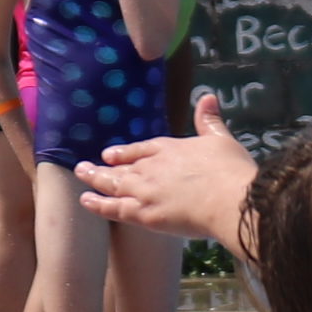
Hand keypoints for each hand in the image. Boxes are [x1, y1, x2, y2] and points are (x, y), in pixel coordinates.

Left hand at [77, 91, 255, 243]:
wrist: (230, 200)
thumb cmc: (230, 171)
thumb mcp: (221, 140)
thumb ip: (210, 121)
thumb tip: (207, 96)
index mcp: (169, 148)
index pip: (141, 149)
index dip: (125, 152)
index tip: (110, 154)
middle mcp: (151, 167)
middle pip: (122, 167)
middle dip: (103, 166)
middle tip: (84, 166)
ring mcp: (145, 190)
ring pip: (113, 184)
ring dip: (95, 179)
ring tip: (81, 176)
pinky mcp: (145, 214)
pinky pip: (114, 209)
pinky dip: (98, 204)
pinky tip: (85, 201)